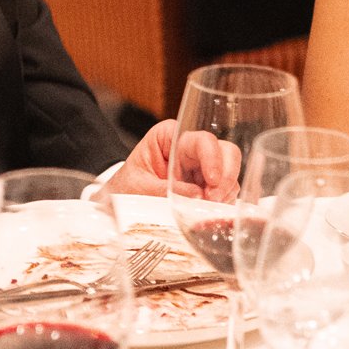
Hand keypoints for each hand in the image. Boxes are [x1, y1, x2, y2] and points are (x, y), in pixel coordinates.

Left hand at [100, 120, 240, 199]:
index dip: (212, 158)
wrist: (120, 200)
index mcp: (170, 137)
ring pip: (229, 172)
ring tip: (208, 210)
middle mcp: (190, 148)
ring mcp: (201, 167)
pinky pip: (225, 190)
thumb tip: (198, 197)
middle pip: (225, 152)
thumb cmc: (126, 186)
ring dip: (224, 192)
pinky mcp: (206, 185)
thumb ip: (166, 191)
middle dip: (225, 177)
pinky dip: (223, 202)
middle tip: (215, 200)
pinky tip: (210, 212)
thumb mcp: (140, 187)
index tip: (211, 181)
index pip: (202, 140)